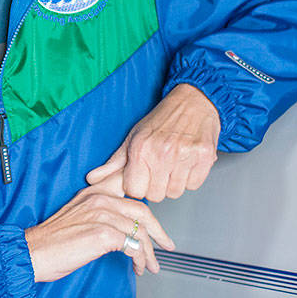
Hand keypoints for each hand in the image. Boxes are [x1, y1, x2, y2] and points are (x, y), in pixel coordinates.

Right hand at [24, 171, 174, 281]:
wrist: (33, 253)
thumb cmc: (52, 241)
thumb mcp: (78, 217)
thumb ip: (100, 213)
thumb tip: (125, 227)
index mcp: (93, 192)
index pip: (130, 187)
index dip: (148, 201)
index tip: (156, 221)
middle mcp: (98, 198)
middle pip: (142, 210)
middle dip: (158, 231)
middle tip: (165, 245)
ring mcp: (101, 214)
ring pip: (140, 231)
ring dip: (149, 252)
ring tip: (149, 265)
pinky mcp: (102, 233)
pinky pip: (133, 246)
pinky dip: (139, 259)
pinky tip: (136, 267)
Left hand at [86, 83, 219, 201]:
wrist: (193, 101)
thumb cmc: (162, 120)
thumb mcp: (133, 137)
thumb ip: (113, 163)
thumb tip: (92, 179)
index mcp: (141, 149)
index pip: (134, 191)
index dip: (138, 186)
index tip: (142, 176)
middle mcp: (162, 153)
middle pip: (156, 195)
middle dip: (156, 185)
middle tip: (159, 167)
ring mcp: (184, 156)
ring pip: (175, 192)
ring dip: (174, 182)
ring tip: (173, 163)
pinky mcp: (204, 157)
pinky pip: (194, 185)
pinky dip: (191, 177)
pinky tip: (186, 162)